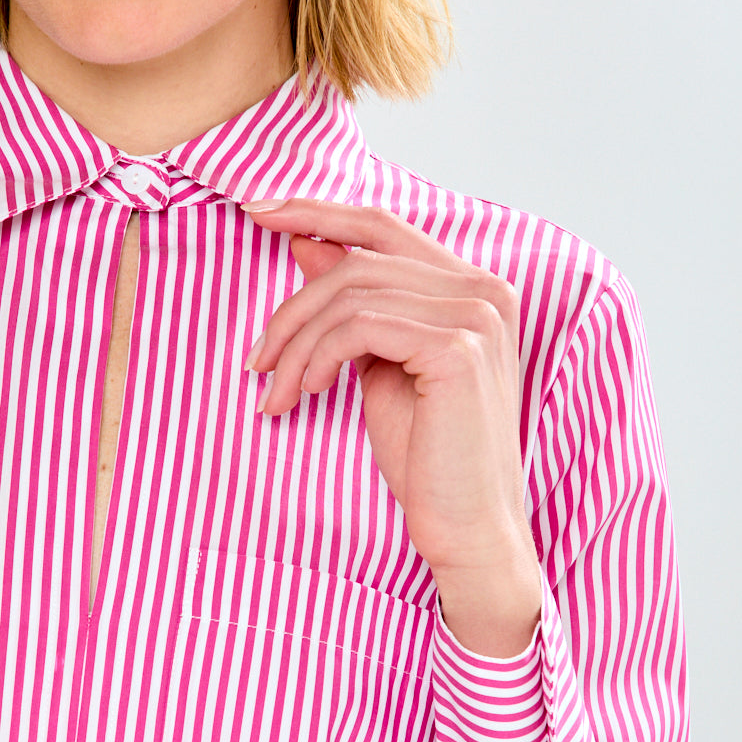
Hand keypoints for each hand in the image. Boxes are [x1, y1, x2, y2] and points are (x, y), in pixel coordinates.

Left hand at [242, 197, 537, 583]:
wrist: (469, 530)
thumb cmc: (429, 460)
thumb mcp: (378, 368)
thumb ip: (354, 305)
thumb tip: (306, 243)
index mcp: (474, 289)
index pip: (385, 226)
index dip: (318, 211)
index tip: (258, 212)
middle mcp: (485, 291)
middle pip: (359, 258)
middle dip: (293, 306)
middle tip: (256, 359)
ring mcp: (477, 315)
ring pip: (351, 293)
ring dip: (297, 343)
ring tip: (276, 391)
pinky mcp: (457, 347)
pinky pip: (358, 326)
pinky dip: (317, 358)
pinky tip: (306, 395)